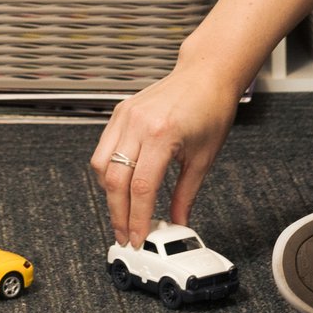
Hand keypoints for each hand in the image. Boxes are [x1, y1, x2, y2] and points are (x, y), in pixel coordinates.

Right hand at [89, 55, 244, 246]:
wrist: (206, 74)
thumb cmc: (210, 108)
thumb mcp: (203, 158)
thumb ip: (186, 194)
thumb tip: (178, 221)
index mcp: (162, 135)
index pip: (141, 189)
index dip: (137, 219)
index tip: (138, 238)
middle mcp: (138, 124)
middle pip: (115, 181)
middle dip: (118, 214)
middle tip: (125, 234)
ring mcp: (125, 116)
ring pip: (102, 165)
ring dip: (109, 193)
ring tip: (123, 211)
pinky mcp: (120, 112)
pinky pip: (104, 148)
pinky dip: (108, 170)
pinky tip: (121, 184)